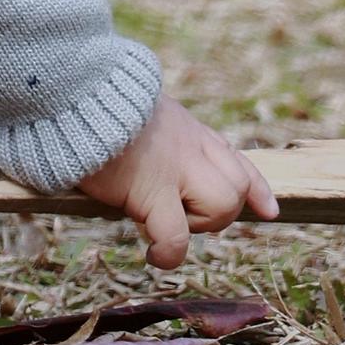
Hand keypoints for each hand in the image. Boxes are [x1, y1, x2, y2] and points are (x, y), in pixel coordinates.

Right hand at [74, 96, 277, 269]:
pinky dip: (168, 253)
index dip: (256, 189)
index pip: (236, 159)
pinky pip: (177, 236)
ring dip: (198, 226)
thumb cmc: (95, 104)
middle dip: (218, 212)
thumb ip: (158, 136)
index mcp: (187, 129)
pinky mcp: (149, 188)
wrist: (75, 89)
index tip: (268, 210)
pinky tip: (152, 254)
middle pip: (237, 186)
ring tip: (164, 226)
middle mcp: (189, 145)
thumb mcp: (139, 112)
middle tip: (180, 216)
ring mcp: (174, 166)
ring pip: (223, 206)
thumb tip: (147, 161)